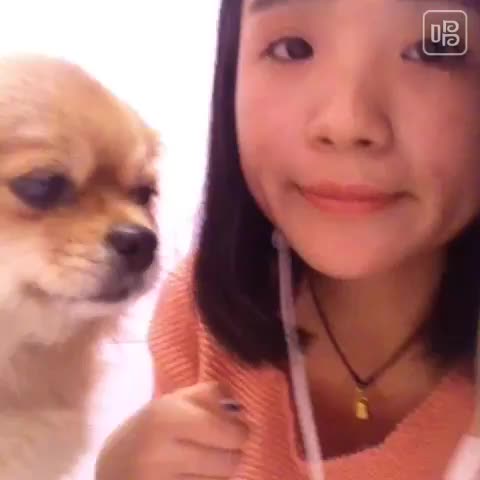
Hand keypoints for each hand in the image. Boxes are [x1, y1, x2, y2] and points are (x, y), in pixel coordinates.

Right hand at [95, 381, 247, 479]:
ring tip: (204, 460)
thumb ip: (208, 395)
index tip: (235, 427)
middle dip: (233, 453)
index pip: (229, 433)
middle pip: (230, 462)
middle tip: (222, 445)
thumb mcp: (173, 401)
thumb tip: (240, 405)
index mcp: (165, 418)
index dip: (240, 431)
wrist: (112, 468)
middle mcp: (161, 453)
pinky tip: (193, 474)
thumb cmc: (151, 428)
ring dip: (220, 471)